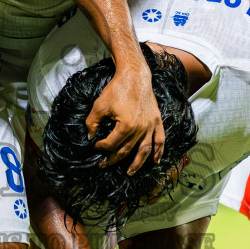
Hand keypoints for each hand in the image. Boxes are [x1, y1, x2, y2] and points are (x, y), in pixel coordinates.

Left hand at [87, 59, 164, 173]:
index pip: (111, 143)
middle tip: (104, 164)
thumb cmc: (117, 89)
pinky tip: (156, 161)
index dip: (101, 147)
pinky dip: (159, 152)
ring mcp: (150, 126)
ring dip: (137, 164)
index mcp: (126, 126)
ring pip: (145, 150)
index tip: (95, 145)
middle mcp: (140, 129)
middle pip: (126, 150)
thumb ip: (92, 122)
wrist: (135, 75)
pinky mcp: (157, 121)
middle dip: (114, 159)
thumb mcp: (99, 105)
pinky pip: (159, 140)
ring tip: (130, 172)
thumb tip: (90, 136)